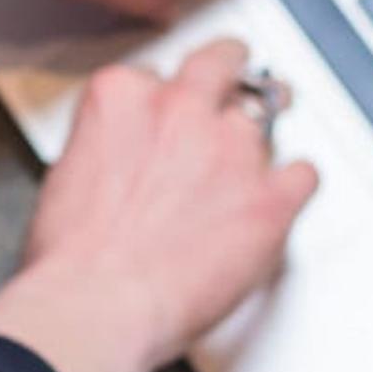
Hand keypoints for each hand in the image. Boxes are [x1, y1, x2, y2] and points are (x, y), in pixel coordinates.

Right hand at [0, 39, 319, 371]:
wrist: (95, 308)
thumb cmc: (71, 262)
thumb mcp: (67, 175)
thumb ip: (110, 146)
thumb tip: (124, 159)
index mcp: (123, 98)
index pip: (156, 75)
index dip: (164, 100)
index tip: (167, 117)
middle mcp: (181, 110)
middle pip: (222, 62)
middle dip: (230, 71)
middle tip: (234, 86)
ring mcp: (232, 150)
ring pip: (266, 115)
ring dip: (259, 138)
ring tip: (252, 163)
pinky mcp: (270, 198)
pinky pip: (305, 174)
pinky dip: (295, 186)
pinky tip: (283, 199)